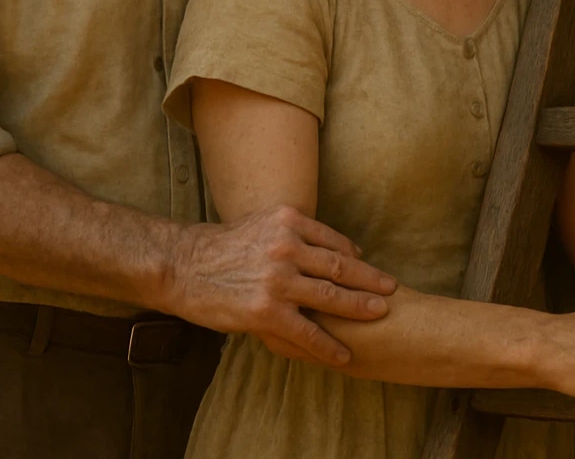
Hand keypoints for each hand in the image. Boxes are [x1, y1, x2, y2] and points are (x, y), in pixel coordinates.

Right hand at [167, 205, 396, 365]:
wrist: (183, 265)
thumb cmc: (220, 246)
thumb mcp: (260, 224)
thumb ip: (291, 232)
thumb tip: (324, 247)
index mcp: (288, 221)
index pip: (333, 240)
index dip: (355, 257)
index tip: (368, 267)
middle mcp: (287, 247)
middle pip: (340, 266)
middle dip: (369, 280)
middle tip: (391, 288)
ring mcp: (278, 280)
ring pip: (331, 297)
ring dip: (360, 308)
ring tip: (381, 315)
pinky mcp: (266, 312)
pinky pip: (307, 331)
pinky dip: (328, 344)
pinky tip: (343, 353)